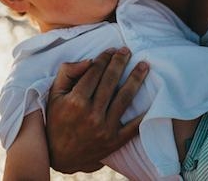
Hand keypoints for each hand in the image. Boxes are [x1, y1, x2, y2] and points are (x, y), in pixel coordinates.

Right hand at [46, 48, 148, 173]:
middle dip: (120, 62)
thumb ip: (68, 73)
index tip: (111, 50)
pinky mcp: (114, 142)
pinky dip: (144, 114)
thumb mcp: (54, 95)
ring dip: (136, 79)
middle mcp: (91, 114)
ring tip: (144, 65)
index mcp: (76, 101)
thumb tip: (89, 60)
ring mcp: (104, 129)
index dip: (104, 58)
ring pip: (125, 98)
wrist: (59, 156)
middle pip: (111, 81)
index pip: (94, 72)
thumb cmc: (57, 120)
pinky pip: (133, 126)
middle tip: (127, 51)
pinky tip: (152, 99)